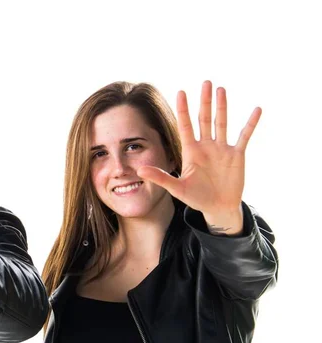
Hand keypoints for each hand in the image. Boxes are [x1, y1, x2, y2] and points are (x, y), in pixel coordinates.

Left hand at [137, 81, 260, 234]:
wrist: (218, 207)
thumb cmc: (196, 198)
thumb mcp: (176, 188)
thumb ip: (160, 178)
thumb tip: (139, 171)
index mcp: (191, 151)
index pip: (186, 125)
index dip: (183, 110)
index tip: (181, 92)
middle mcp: (206, 146)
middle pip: (204, 119)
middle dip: (204, 101)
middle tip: (205, 82)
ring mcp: (222, 149)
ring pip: (221, 122)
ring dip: (222, 106)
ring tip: (221, 89)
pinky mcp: (236, 155)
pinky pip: (244, 136)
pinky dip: (250, 123)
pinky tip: (256, 110)